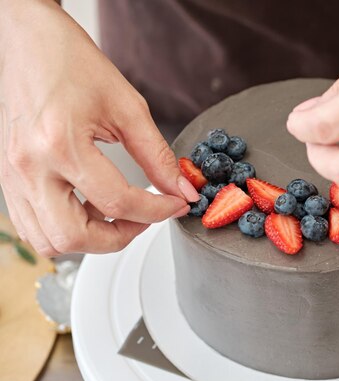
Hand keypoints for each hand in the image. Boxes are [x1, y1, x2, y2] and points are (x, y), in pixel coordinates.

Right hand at [0, 0, 197, 255]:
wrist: (29, 41)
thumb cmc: (71, 63)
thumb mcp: (127, 107)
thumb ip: (157, 155)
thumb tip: (181, 188)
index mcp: (59, 144)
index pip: (117, 202)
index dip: (157, 211)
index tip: (176, 204)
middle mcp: (29, 167)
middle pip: (74, 238)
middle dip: (119, 238)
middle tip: (144, 218)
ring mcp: (13, 176)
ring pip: (49, 242)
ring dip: (89, 239)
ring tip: (115, 213)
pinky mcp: (8, 179)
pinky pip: (33, 226)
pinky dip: (66, 228)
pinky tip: (88, 205)